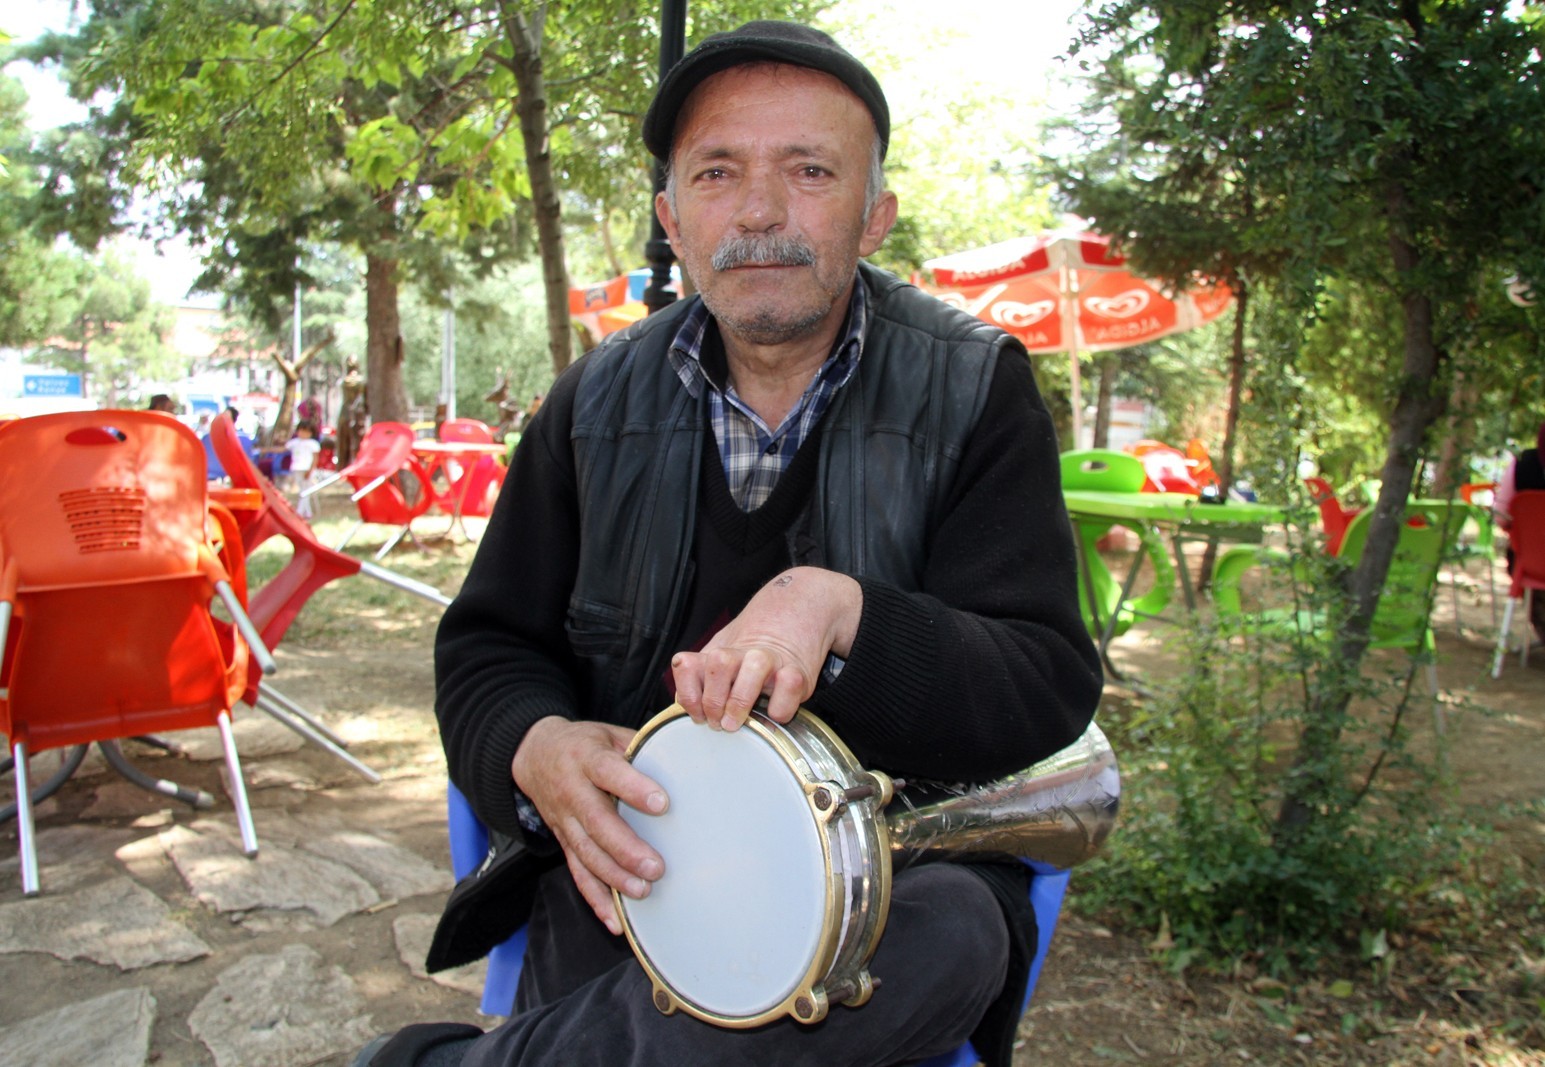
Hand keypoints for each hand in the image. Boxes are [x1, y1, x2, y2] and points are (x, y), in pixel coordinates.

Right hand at [511, 716, 668, 934]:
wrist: (534, 754)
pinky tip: (615, 920)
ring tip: (643, 891)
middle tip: (656, 867)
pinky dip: (596, 899)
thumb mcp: (608, 734)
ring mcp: (565, 820)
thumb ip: (639, 748)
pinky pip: (578, 873)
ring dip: (614, 877)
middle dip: (626, 848)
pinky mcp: (564, 842)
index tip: (662, 804)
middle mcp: (572, 792)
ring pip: (586, 853)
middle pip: (596, 823)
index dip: (633, 787)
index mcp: (586, 758)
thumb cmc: (584, 744)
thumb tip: (684, 759)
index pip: (609, 772)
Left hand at [670, 567, 861, 730]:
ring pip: (753, 668)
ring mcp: (771, 659)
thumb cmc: (753, 654)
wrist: (795, 617)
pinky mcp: (799, 672)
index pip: (687, 666)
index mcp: (718, 652)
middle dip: (713, 701)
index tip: (698, 715)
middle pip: (718, 664)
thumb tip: (685, 702)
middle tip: (718, 722)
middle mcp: (742, 652)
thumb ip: (700, 680)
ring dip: (740, 700)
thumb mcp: (720, 661)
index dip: (688, 695)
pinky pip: (788, 688)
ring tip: (736, 722)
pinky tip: (773, 712)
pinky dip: (779, 707)